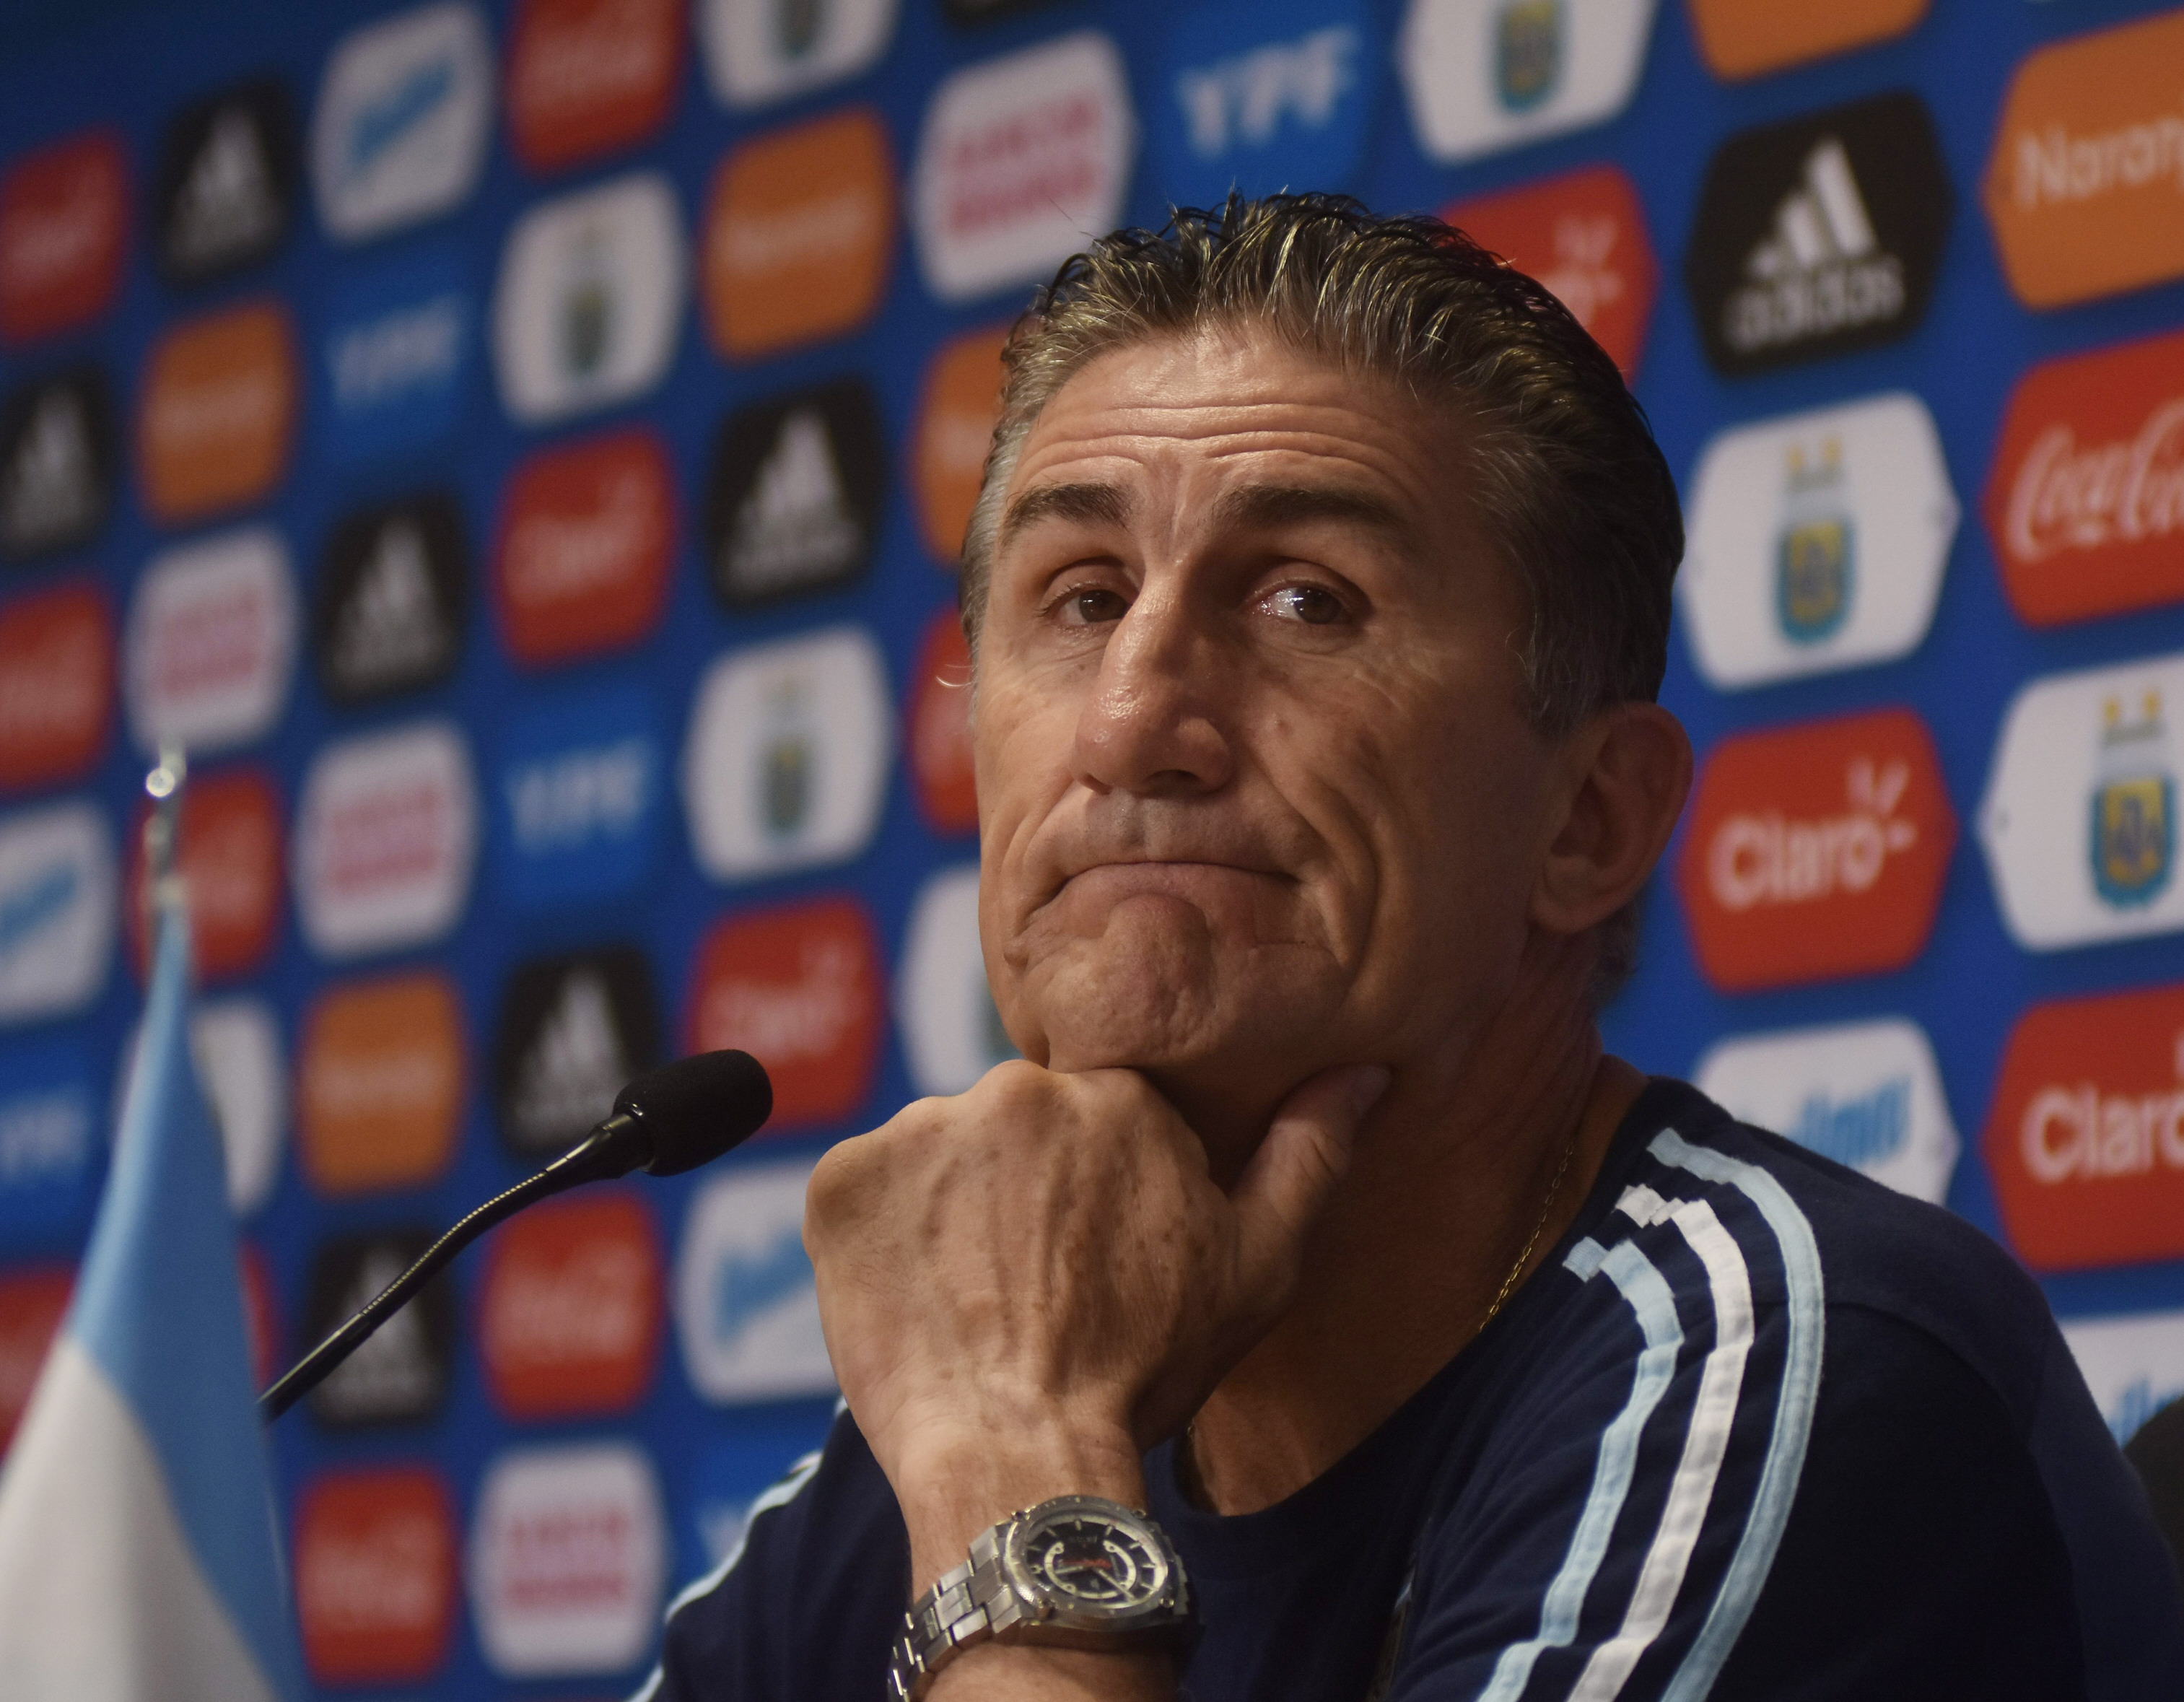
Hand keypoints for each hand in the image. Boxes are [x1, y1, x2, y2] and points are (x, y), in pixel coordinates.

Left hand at [803, 1058, 1389, 1585]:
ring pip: (935, 1157)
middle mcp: (1013, 1087)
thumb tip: (1362, 1072)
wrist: (1019, 1459)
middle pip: (1010, 1131)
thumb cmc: (1145, 1370)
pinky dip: (879, 1239)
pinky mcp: (840, 1181)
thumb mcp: (1260, 1265)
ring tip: (971, 1302)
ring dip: (946, 1213)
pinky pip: (862, 1191)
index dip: (1089, 1194)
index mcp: (1115, 1092)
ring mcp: (917, 1129)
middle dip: (1016, 1196)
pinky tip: (916, 1301)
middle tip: (1028, 1289)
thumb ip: (1310, 1153)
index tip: (1087, 1261)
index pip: (1091, 1118)